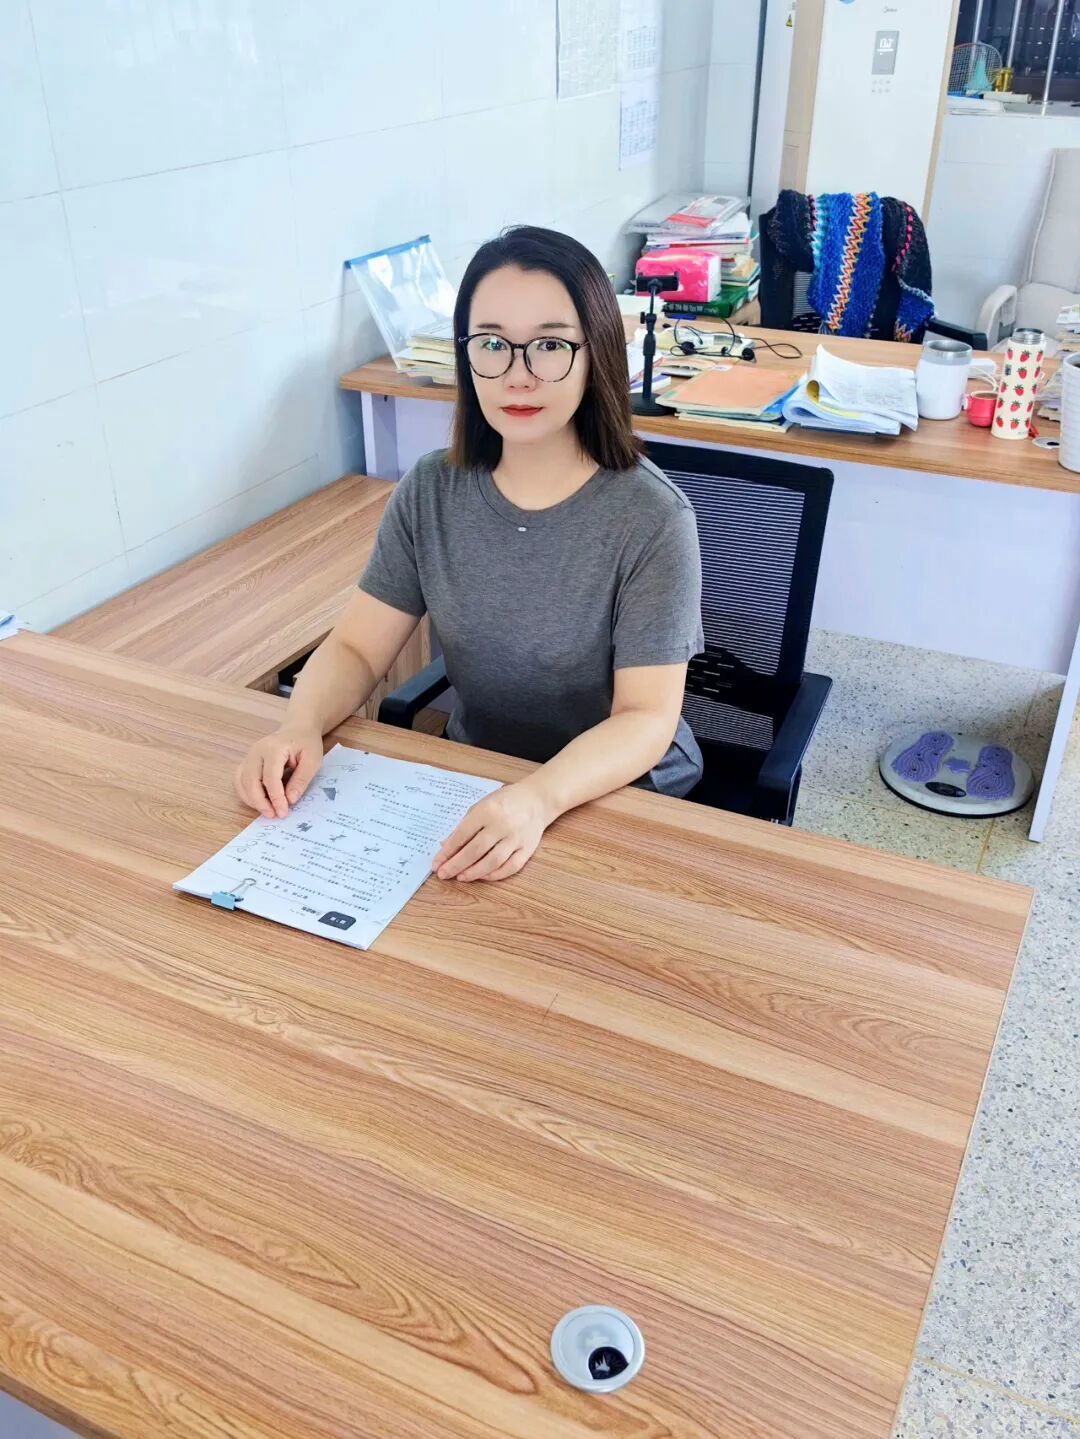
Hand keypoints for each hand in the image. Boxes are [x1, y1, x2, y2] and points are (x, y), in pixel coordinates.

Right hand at [234, 724, 323, 819]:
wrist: (298, 729)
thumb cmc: (306, 743)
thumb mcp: (313, 760)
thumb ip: (301, 779)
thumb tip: (290, 800)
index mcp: (274, 748)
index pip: (270, 778)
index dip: (275, 798)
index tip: (283, 812)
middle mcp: (257, 751)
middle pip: (251, 781)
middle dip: (260, 802)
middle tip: (273, 815)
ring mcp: (249, 755)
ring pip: (242, 782)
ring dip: (252, 799)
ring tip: (267, 811)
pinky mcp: (247, 761)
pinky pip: (240, 779)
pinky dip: (246, 793)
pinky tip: (258, 802)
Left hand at [432, 780, 552, 882]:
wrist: (536, 799)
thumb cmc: (504, 802)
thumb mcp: (480, 806)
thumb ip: (464, 827)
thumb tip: (445, 847)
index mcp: (486, 811)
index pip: (462, 835)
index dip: (447, 852)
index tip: (436, 864)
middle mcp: (501, 825)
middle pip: (475, 851)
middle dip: (456, 865)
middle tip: (444, 874)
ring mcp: (516, 838)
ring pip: (492, 862)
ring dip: (474, 872)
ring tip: (461, 877)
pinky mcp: (527, 849)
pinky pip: (510, 867)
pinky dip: (495, 875)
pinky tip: (482, 877)